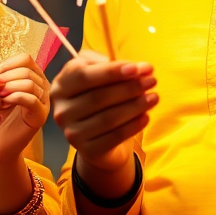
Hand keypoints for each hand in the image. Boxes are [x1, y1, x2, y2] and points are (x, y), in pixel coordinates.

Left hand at [0, 53, 50, 164]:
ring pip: (30, 83)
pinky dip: (15, 97)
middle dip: (6, 78)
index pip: (25, 59)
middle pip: (27, 70)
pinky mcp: (40, 116)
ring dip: (9, 87)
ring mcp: (44, 102)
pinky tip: (4, 103)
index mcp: (33, 77)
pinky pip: (32, 100)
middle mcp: (42, 87)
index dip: (7, 64)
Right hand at [51, 51, 155, 193]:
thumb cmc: (98, 95)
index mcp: (61, 86)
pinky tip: (146, 117)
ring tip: (154, 97)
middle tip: (152, 81)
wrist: (96, 135)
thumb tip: (130, 67)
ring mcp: (72, 133)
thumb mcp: (96, 73)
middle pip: (98, 97)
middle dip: (129, 87)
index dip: (111, 71)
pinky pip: (114, 137)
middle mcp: (61, 110)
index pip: (83, 75)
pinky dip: (132, 126)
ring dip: (135, 106)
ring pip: (108, 118)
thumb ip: (105, 64)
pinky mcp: (87, 150)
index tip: (137, 68)